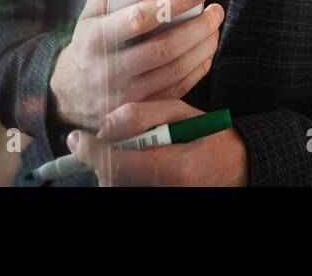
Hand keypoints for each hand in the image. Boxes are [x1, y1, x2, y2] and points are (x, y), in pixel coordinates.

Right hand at [49, 0, 224, 128]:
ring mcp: (123, 97)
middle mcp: (107, 71)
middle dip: (198, 27)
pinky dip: (198, 69)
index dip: (172, 2)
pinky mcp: (138, 112)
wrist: (69, 95)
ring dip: (203, 47)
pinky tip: (206, 51)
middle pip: (164, 49)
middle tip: (216, 11)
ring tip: (214, 28)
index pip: (138, 19)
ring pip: (175, 70)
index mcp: (94, 40)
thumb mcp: (87, 18)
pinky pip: (177, 90)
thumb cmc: (88, 46)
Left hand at [66, 99, 248, 185]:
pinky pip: (125, 188)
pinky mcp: (154, 199)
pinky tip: (141, 165)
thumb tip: (104, 126)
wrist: (235, 167)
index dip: (92, 151)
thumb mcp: (181, 112)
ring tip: (138, 153)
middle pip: (110, 179)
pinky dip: (124, 177)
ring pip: (115, 186)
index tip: (77, 139)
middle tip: (115, 142)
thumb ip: (141, 114)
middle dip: (103, 158)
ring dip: (113, 169)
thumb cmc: (209, 136)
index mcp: (173, 168)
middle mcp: (164, 191)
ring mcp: (160, 197)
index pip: (117, 163)